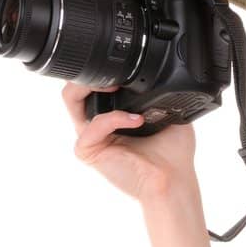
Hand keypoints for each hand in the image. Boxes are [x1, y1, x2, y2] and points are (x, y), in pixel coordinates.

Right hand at [62, 81, 198, 202]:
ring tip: (117, 89)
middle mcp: (98, 125)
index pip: (94, 84)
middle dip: (89, 74)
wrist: (174, 179)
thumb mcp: (168, 111)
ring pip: (71, 99)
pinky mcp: (89, 151)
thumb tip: (159, 72)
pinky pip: (90, 127)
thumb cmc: (172, 154)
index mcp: (112, 114)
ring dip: (91, 88)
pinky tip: (134, 121)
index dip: (103, 71)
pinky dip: (111, 119)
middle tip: (113, 77)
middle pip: (75, 86)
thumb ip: (157, 91)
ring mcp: (91, 137)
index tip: (125, 67)